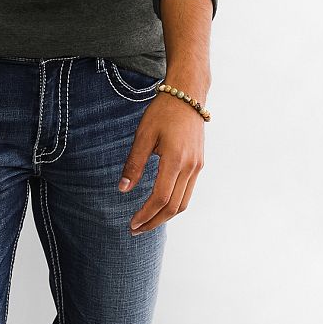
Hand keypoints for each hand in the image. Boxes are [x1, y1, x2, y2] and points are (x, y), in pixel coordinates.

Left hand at [118, 92, 204, 234]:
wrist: (188, 95)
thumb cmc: (163, 111)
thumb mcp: (144, 134)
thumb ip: (134, 163)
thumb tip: (123, 189)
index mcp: (176, 160)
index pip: (161, 197)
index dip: (146, 214)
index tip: (132, 224)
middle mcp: (191, 167)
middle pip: (174, 207)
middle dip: (154, 221)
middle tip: (136, 229)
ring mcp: (197, 166)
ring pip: (184, 202)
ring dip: (165, 216)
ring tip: (146, 221)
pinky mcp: (199, 163)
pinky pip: (188, 191)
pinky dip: (174, 203)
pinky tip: (160, 204)